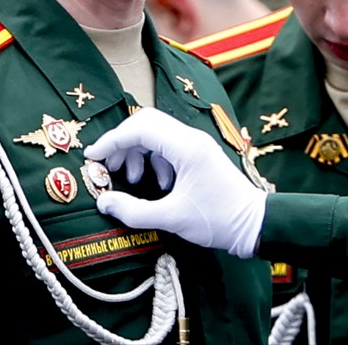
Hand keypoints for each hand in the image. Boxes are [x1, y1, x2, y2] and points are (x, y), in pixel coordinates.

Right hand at [84, 107, 266, 258]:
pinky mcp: (200, 154)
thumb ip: (133, 211)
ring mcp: (198, 144)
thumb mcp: (171, 219)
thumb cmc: (218, 220)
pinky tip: (158, 184)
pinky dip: (155, 158)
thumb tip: (104, 202)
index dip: (112, 140)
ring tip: (133, 178)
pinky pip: (170, 145)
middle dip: (123, 142)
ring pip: (157, 133)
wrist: (254, 224)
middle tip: (110, 167)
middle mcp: (192, 138)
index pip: (141, 127)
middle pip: (147, 123)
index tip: (93, 157)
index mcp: (186, 147)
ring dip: (139, 151)